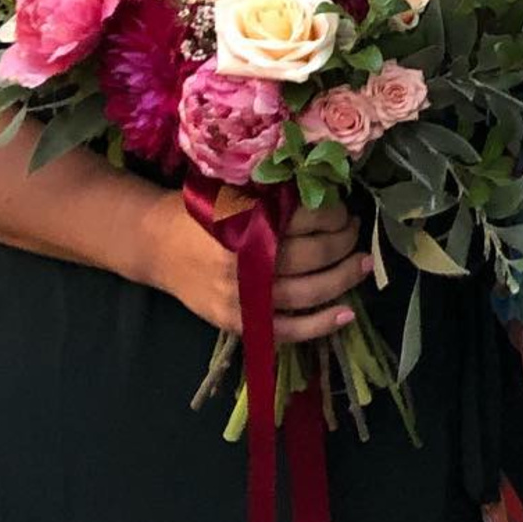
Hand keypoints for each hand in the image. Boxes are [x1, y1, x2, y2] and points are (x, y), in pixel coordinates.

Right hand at [147, 192, 372, 343]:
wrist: (158, 247)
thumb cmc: (203, 213)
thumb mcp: (237, 193)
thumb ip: (277, 197)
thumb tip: (331, 194)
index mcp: (248, 220)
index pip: (308, 216)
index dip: (335, 212)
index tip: (345, 208)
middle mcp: (246, 260)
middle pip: (314, 253)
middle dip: (345, 241)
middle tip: (356, 231)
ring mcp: (242, 296)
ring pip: (309, 291)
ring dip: (344, 277)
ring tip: (363, 264)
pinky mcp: (237, 322)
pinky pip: (287, 329)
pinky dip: (320, 324)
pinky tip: (347, 313)